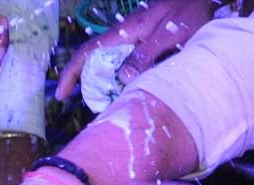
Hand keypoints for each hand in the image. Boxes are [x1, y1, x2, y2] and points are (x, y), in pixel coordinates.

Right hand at [56, 0, 216, 98]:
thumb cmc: (191, 11)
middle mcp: (125, 33)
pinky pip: (122, 60)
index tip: (62, 95)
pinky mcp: (143, 40)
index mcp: (127, 30)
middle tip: (83, 104)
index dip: (71, 73)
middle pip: (93, 58)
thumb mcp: (171, 33)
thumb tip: (122, 78)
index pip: (88, 52)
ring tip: (101, 102)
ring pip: (107, 61)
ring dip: (100, 80)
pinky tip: (122, 89)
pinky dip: (116, 76)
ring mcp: (133, 36)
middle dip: (81, 80)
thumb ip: (148, 53)